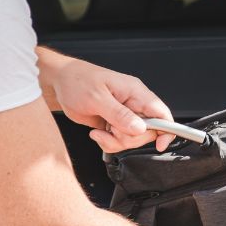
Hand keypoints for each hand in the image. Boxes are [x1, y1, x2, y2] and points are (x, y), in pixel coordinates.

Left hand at [36, 47, 174, 152]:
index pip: (162, 113)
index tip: (160, 144)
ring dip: (116, 141)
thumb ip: (120, 115)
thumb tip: (140, 128)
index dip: (167, 131)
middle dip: (129, 138)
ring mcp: (125, 116)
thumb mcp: (97, 98)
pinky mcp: (116, 124)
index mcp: (136, 92)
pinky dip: (108, 142)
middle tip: (111, 129)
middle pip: (148, 133)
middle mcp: (134, 104)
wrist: (59, 83)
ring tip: (100, 131)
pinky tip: (98, 132)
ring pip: (133, 140)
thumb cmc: (76, 81)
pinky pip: (120, 142)